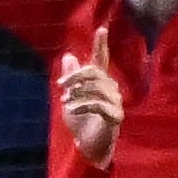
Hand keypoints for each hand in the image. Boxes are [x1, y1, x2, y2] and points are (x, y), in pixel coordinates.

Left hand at [58, 27, 121, 165]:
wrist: (88, 147)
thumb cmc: (81, 123)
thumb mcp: (70, 98)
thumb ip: (70, 79)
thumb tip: (68, 56)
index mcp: (100, 83)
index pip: (101, 60)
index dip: (101, 44)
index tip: (101, 29)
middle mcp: (111, 89)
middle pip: (94, 72)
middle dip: (75, 77)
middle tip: (60, 87)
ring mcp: (115, 102)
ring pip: (95, 87)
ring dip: (76, 94)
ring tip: (66, 103)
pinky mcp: (116, 116)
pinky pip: (97, 104)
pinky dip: (82, 106)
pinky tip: (73, 110)